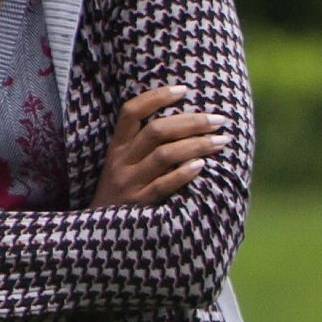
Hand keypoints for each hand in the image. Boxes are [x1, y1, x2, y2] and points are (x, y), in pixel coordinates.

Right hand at [100, 86, 222, 206]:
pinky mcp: (139, 204)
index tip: (184, 89)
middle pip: (156, 131)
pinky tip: (202, 165)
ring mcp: (130, 183)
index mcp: (117, 147)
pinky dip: (184, 173)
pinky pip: (163, 185)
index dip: (156, 97)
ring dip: (196, 145)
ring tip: (221, 140)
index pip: (130, 112)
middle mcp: (121, 162)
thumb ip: (144, 145)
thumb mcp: (124, 165)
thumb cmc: (121, 193)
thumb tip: (186, 121)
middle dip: (191, 122)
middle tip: (219, 119)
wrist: (100, 233)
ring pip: (164, 155)